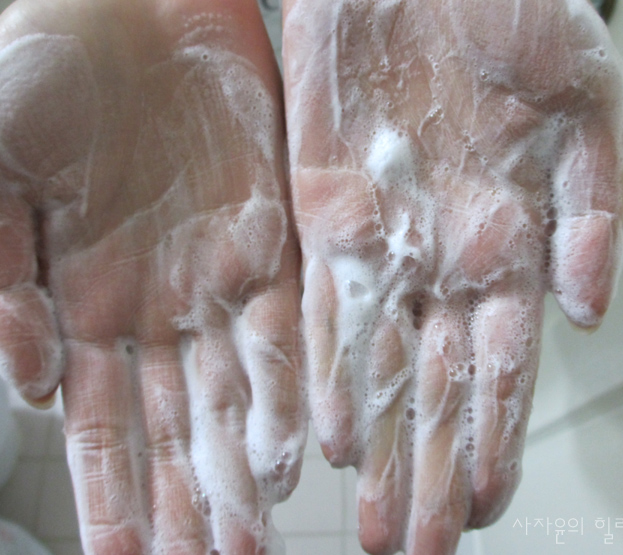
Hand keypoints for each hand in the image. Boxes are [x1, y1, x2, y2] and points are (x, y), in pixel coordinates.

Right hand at [0, 0, 304, 551]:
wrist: (114, 3)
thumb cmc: (31, 71)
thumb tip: (34, 393)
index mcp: (85, 303)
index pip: (107, 428)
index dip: (115, 497)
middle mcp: (156, 305)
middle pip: (179, 428)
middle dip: (191, 502)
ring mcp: (215, 275)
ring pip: (235, 394)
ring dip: (241, 466)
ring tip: (252, 536)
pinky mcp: (268, 236)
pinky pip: (284, 326)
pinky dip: (285, 388)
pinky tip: (291, 448)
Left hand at [283, 0, 622, 552]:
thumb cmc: (511, 10)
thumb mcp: (586, 99)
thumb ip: (595, 209)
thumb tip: (589, 311)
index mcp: (513, 239)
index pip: (503, 366)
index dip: (492, 438)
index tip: (482, 503)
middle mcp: (445, 256)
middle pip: (435, 384)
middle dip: (427, 466)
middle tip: (417, 544)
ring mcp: (383, 241)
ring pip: (375, 363)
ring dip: (374, 440)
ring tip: (370, 513)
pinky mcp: (323, 213)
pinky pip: (322, 307)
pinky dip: (323, 370)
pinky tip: (325, 428)